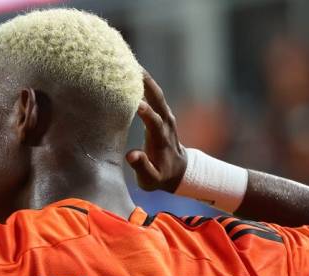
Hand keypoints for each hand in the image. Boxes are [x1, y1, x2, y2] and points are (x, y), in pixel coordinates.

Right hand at [126, 71, 186, 192]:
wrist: (179, 171)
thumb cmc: (160, 177)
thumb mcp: (151, 180)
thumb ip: (142, 167)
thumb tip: (131, 155)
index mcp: (162, 141)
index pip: (155, 124)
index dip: (146, 114)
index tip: (135, 103)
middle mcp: (166, 125)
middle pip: (158, 100)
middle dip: (147, 85)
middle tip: (132, 69)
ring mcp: (165, 117)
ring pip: (156, 93)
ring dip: (145, 78)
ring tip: (129, 62)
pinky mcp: (162, 113)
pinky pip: (153, 94)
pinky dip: (144, 82)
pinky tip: (133, 71)